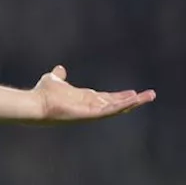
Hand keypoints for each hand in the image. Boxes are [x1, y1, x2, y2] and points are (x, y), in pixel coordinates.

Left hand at [34, 66, 154, 121]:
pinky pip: (109, 111)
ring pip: (117, 108)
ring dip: (133, 102)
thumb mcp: (54, 80)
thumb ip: (59, 76)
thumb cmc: (42, 94)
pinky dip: (122, 105)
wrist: (35, 103)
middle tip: (150, 95)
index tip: (134, 92)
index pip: (107, 98)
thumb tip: (60, 69)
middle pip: (116, 103)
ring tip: (149, 96)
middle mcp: (90, 106)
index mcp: (85, 99)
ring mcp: (91, 112)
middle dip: (133, 100)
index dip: (121, 96)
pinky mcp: (89, 115)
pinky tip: (134, 100)